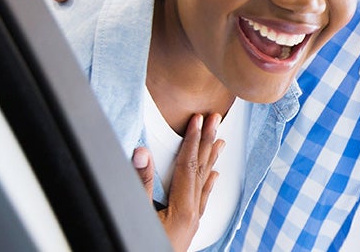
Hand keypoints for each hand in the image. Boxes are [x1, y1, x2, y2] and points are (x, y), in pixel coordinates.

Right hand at [132, 113, 224, 251]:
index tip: (198, 120)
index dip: (193, 140)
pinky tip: (215, 176)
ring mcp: (192, 222)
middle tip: (217, 119)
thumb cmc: (144, 246)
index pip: (188, 165)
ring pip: (204, 183)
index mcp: (182, 209)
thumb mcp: (138, 215)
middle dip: (208, 142)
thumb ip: (140, 184)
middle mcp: (191, 214)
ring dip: (211, 159)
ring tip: (221, 139)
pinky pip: (202, 199)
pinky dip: (208, 183)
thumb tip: (142, 153)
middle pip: (202, 170)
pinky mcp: (187, 228)